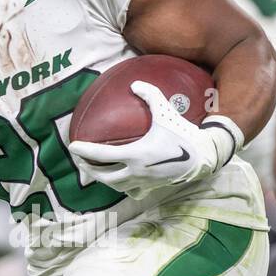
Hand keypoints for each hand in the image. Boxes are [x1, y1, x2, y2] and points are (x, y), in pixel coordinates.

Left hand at [69, 80, 241, 198]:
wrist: (202, 157)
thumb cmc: (183, 133)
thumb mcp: (166, 111)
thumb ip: (149, 94)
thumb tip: (134, 83)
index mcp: (135, 154)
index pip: (102, 155)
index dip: (84, 151)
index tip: (73, 146)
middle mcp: (136, 171)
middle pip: (103, 175)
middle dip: (88, 169)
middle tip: (80, 161)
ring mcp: (143, 182)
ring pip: (115, 186)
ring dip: (103, 179)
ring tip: (95, 171)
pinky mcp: (152, 187)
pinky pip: (132, 191)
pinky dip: (123, 188)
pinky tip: (121, 182)